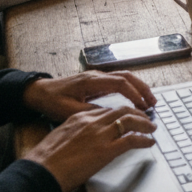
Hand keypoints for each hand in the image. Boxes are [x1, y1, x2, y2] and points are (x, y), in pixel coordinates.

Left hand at [22, 71, 155, 120]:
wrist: (38, 92)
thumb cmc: (51, 102)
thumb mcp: (68, 112)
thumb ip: (90, 112)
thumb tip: (110, 116)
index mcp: (91, 81)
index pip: (120, 83)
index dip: (134, 95)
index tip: (143, 107)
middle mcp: (97, 75)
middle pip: (127, 76)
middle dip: (142, 88)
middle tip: (153, 103)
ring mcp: (97, 76)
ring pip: (124, 77)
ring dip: (138, 87)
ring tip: (148, 101)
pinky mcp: (96, 81)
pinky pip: (118, 81)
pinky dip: (130, 88)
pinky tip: (133, 98)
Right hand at [24, 105, 155, 191]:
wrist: (40, 172)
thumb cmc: (45, 160)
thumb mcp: (60, 136)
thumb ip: (75, 132)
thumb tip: (84, 138)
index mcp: (80, 116)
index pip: (107, 110)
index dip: (121, 112)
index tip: (127, 116)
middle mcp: (93, 122)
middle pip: (122, 110)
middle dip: (137, 113)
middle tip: (145, 118)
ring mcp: (101, 135)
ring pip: (131, 120)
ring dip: (145, 123)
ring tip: (151, 128)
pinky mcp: (106, 150)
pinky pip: (132, 140)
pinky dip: (144, 139)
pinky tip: (149, 142)